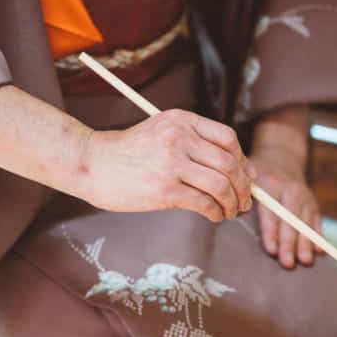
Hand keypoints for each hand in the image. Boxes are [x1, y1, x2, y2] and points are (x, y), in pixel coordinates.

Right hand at [82, 109, 255, 220]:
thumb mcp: (163, 132)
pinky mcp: (164, 190)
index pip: (227, 139)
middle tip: (245, 202)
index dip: (242, 160)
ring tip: (230, 212)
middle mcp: (179, 137)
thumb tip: (244, 171)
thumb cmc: (130, 153)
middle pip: (229, 164)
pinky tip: (214, 216)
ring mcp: (171, 163)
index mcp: (181, 120)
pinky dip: (216, 212)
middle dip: (243, 187)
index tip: (244, 177)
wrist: (92, 163)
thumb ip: (198, 144)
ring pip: (221, 185)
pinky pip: (204, 203)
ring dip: (232, 203)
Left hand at [250, 105, 321, 268]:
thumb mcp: (247, 176)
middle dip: (289, 243)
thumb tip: (229, 212)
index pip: (271, 211)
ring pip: (305, 222)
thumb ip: (239, 192)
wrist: (282, 158)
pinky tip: (319, 252)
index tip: (271, 250)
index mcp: (270, 183)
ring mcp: (304, 195)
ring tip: (304, 261)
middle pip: (290, 219)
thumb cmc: (257, 174)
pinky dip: (318, 236)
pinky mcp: (313, 202)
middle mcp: (290, 189)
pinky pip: (317, 220)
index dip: (271, 231)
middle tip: (287, 263)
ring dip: (306, 243)